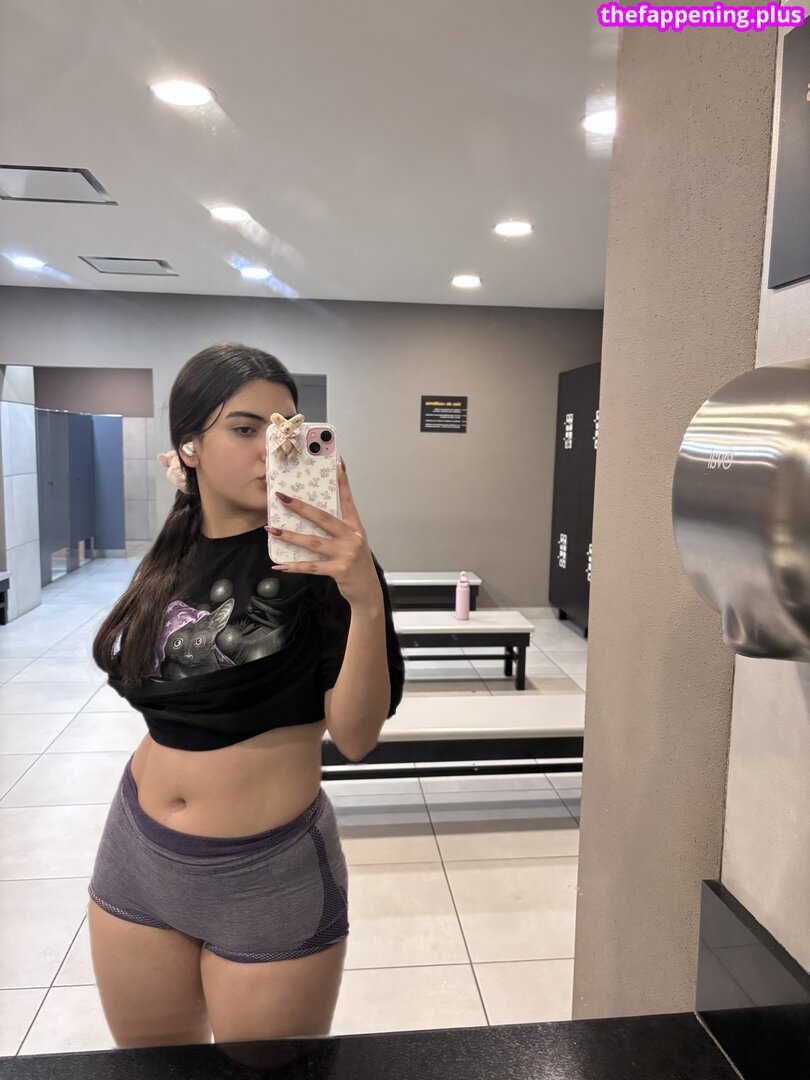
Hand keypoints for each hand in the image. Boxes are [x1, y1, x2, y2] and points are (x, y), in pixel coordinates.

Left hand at [264, 458, 382, 609]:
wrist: (367, 590)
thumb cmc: (356, 564)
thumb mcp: (352, 542)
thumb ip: (338, 530)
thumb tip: (311, 516)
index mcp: (355, 527)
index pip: (348, 500)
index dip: (343, 482)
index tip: (337, 463)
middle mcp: (352, 537)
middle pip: (323, 518)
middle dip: (300, 507)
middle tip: (282, 497)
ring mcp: (346, 553)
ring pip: (313, 542)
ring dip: (290, 535)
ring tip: (272, 529)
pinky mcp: (339, 570)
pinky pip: (312, 566)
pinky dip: (294, 566)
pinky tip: (280, 565)